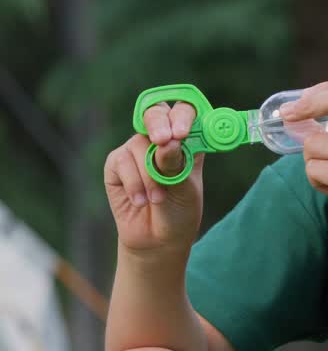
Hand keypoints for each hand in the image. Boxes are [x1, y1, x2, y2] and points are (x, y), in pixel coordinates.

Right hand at [104, 101, 203, 255]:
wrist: (158, 240)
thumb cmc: (179, 211)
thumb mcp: (185, 189)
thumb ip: (175, 165)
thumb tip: (167, 143)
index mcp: (186, 139)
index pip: (185, 110)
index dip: (182, 115)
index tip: (181, 132)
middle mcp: (160, 139)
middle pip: (155, 112)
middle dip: (158, 125)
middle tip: (162, 141)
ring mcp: (137, 149)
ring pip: (139, 144)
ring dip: (149, 175)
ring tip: (157, 199)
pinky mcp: (117, 164)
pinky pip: (122, 163)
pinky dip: (133, 184)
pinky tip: (140, 201)